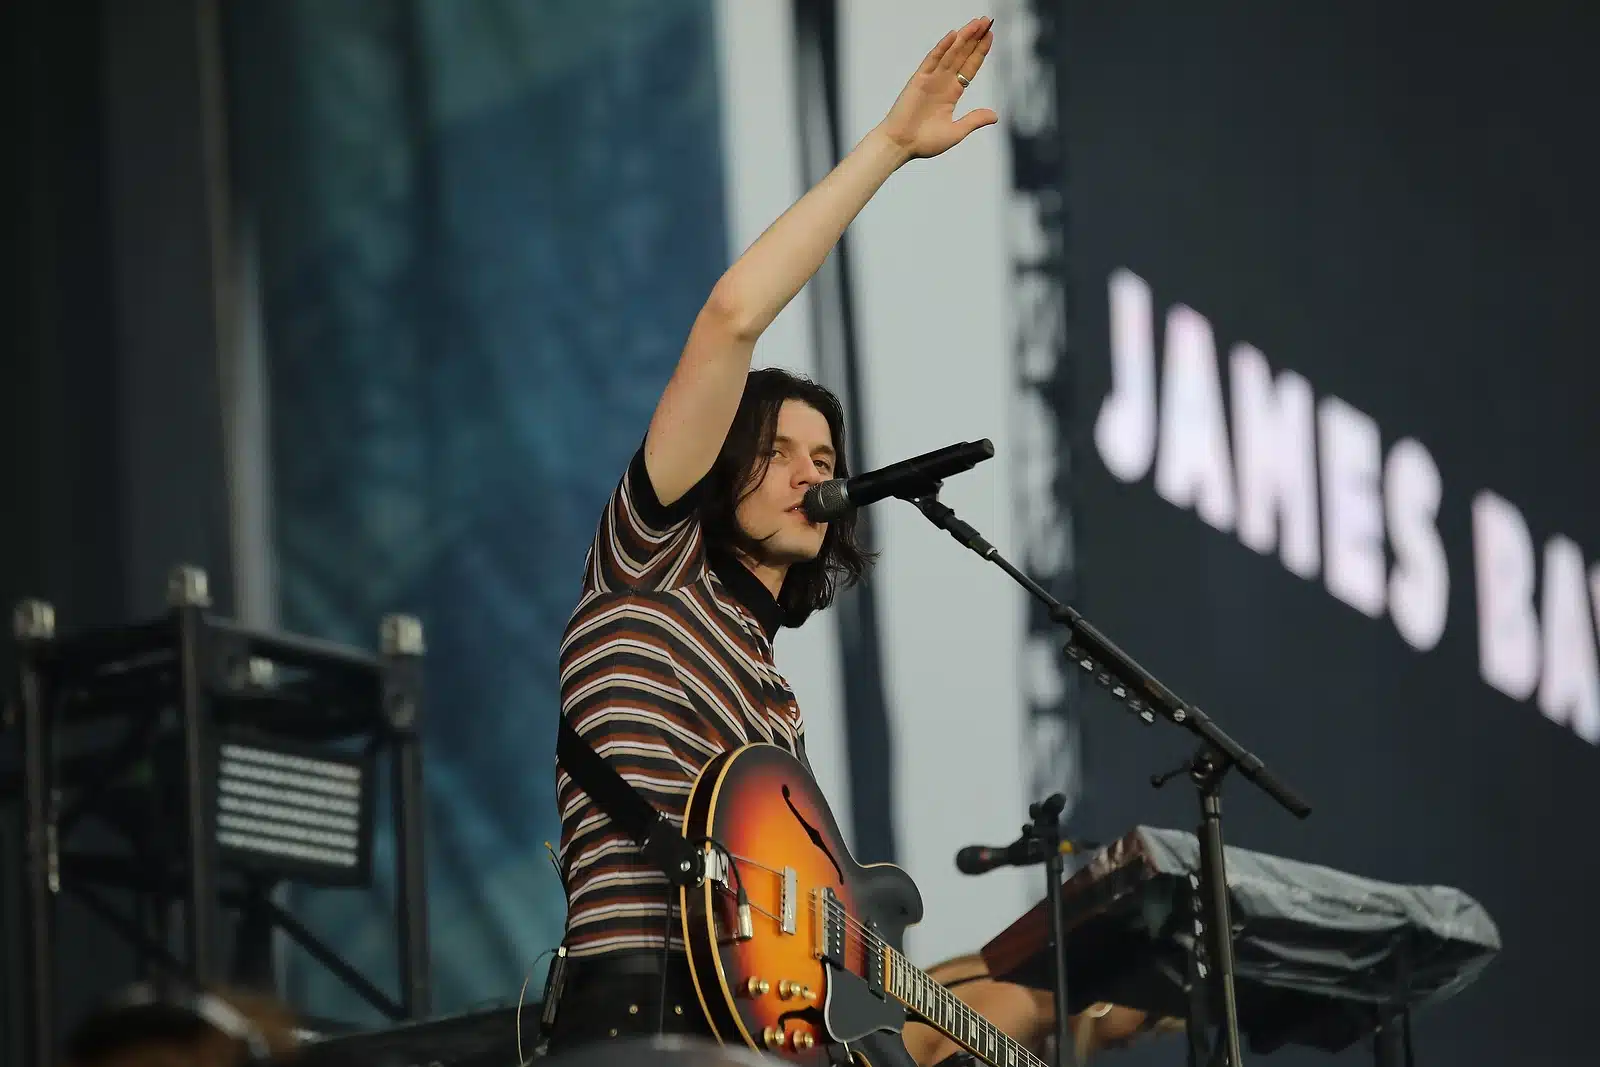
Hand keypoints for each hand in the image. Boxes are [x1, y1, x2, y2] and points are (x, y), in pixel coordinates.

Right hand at [877, 17, 997, 160]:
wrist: (901, 145)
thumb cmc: (924, 142)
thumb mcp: (955, 132)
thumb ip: (974, 120)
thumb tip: (995, 116)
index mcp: (952, 93)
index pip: (969, 67)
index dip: (980, 52)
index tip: (990, 36)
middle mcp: (943, 82)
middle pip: (962, 55)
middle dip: (975, 38)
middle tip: (987, 21)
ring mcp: (931, 79)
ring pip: (950, 53)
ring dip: (963, 38)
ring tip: (976, 23)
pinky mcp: (918, 79)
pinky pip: (932, 60)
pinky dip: (942, 47)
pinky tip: (953, 36)